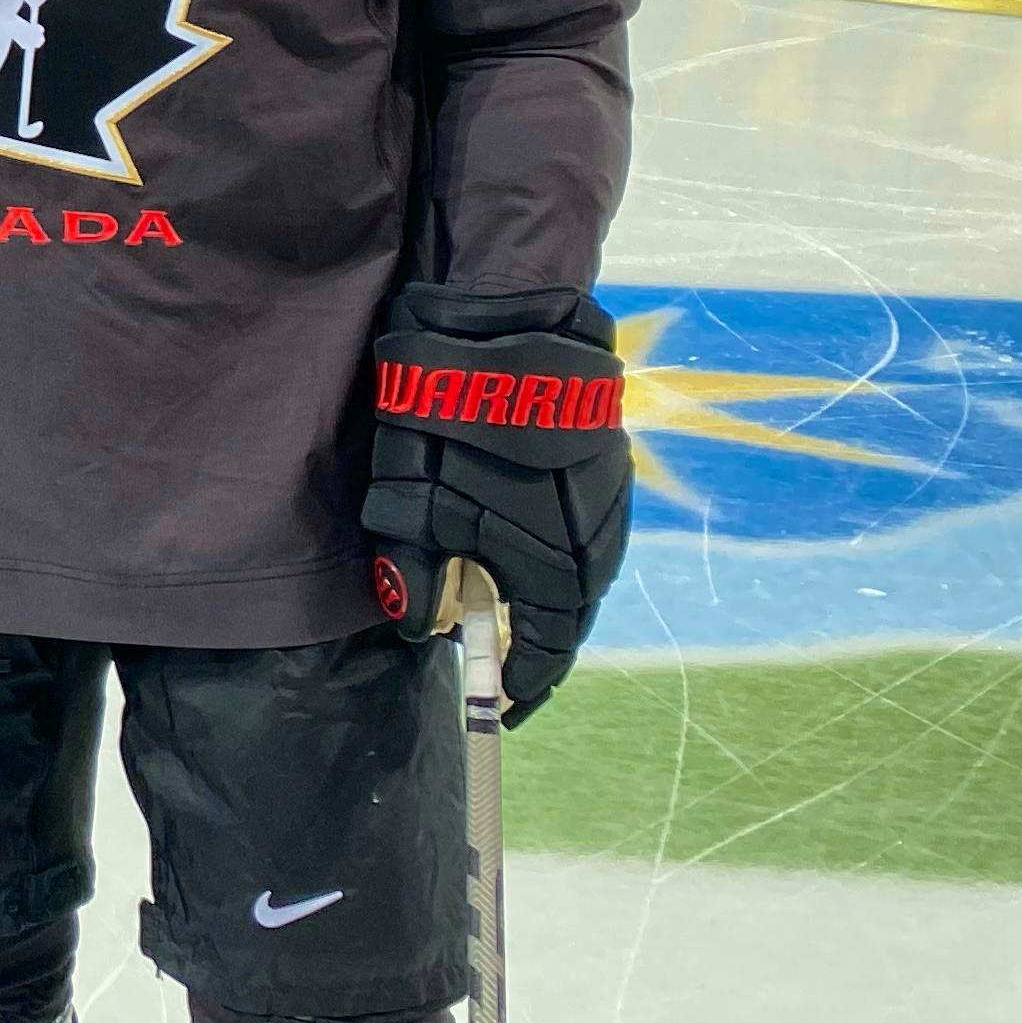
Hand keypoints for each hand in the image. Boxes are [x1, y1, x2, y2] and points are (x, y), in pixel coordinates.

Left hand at [361, 283, 628, 724]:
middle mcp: (598, 543)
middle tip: (492, 657)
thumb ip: (410, 570)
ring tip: (502, 603)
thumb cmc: (450, 412)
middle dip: (529, 639)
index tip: (498, 707)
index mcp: (557, 568)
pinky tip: (520, 539)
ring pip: (579, 570)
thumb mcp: (410, 497)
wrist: (508, 315)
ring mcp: (611, 499)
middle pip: (567, 614)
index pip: (547, 652)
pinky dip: (552, 549)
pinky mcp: (607, 460)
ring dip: (543, 591)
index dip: (520, 684)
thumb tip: (416, 623)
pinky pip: (582, 529)